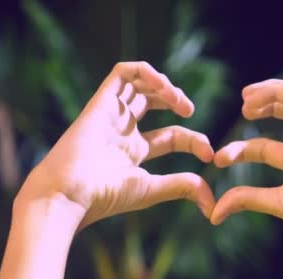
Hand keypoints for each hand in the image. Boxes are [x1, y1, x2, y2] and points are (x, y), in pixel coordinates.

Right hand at [18, 61, 215, 228]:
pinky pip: (123, 72)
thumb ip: (182, 187)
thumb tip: (212, 202)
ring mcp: (112, 114)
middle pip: (153, 103)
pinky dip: (146, 72)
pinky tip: (163, 87)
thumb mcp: (152, 188)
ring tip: (177, 100)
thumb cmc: (105, 195)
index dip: (194, 140)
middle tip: (188, 111)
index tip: (209, 154)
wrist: (71, 192)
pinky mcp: (102, 101)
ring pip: (139, 84)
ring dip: (164, 85)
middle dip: (176, 101)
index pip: (171, 136)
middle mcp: (123, 130)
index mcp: (134, 152)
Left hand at [211, 79, 282, 245]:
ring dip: (268, 93)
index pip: (266, 148)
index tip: (219, 160)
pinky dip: (275, 90)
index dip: (240, 150)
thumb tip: (214, 215)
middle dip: (261, 107)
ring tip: (246, 97)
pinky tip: (254, 97)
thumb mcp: (276, 201)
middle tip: (242, 108)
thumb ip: (246, 200)